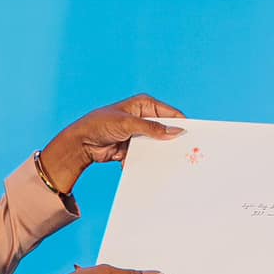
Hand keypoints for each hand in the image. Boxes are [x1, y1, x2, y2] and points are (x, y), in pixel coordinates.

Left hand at [40, 95, 184, 190]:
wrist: (81, 143)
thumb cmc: (101, 124)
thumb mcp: (128, 124)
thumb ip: (152, 128)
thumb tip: (176, 132)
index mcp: (145, 105)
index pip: (171, 114)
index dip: (182, 125)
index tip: (193, 138)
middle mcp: (145, 118)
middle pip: (166, 130)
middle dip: (173, 141)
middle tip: (185, 153)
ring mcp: (139, 134)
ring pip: (157, 144)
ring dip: (160, 153)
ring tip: (172, 163)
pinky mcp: (134, 148)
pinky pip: (147, 155)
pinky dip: (149, 161)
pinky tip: (155, 169)